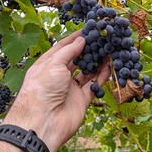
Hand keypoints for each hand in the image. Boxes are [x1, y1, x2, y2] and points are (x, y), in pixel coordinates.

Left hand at [2, 30, 110, 151]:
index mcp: (47, 65)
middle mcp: (58, 76)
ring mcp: (70, 88)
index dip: (74, 39)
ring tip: (109, 50)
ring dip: (97, 62)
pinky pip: (93, 86)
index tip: (87, 30)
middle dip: (88, 49)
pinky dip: (101, 77)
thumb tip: (81, 40)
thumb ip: (69, 51)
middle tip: (101, 39)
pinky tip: (110, 66)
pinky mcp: (80, 100)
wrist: (43, 122)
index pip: (62, 48)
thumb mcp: (53, 64)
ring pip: (86, 72)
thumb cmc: (42, 90)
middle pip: (76, 60)